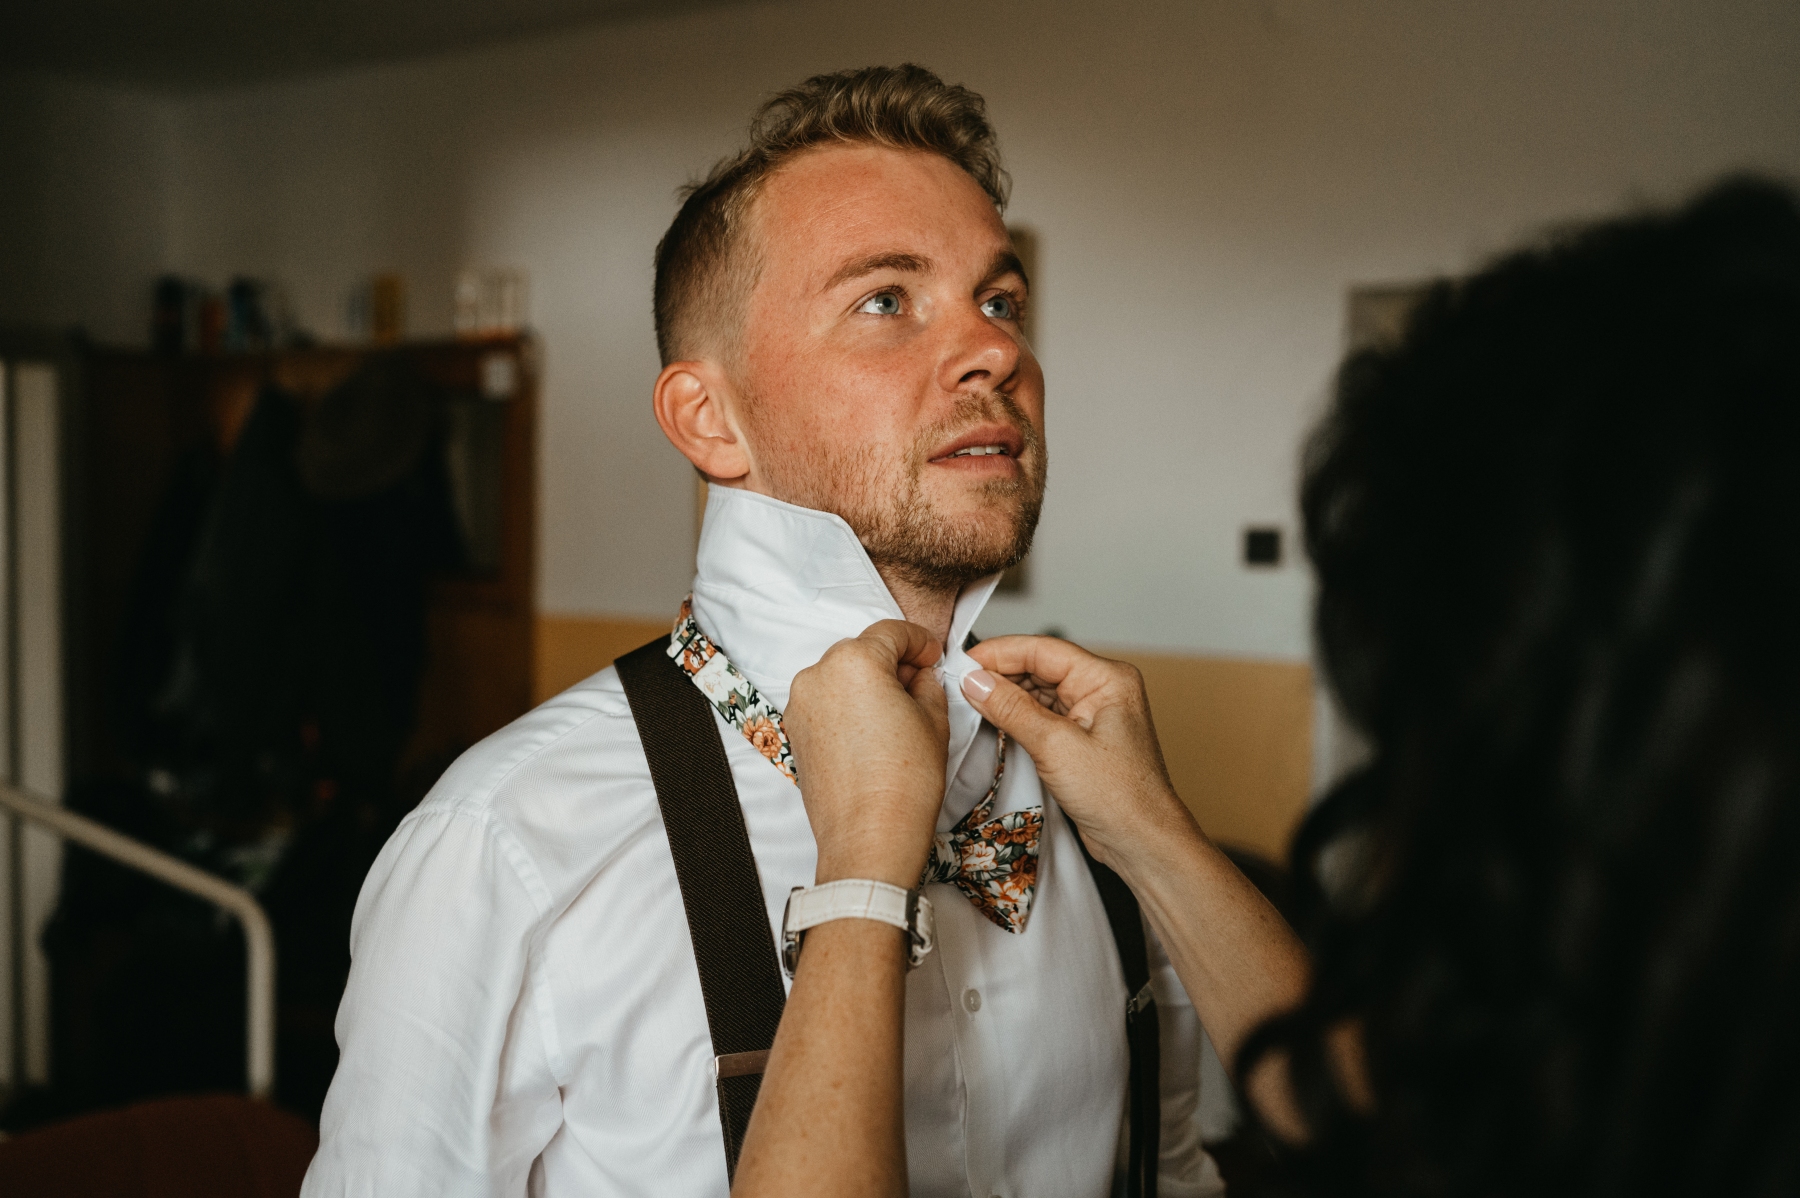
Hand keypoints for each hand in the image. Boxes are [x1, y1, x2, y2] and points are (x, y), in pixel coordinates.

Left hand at [785, 621, 949, 887]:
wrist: (870, 837)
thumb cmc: (903, 784)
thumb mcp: (934, 719)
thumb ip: (926, 683)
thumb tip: (919, 676)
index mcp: (854, 661)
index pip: (891, 632)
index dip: (919, 641)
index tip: (932, 654)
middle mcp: (817, 675)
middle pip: (861, 651)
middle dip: (891, 662)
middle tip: (920, 684)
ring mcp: (800, 705)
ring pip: (840, 677)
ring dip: (866, 684)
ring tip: (896, 714)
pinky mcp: (794, 732)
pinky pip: (825, 704)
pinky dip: (846, 707)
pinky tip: (872, 732)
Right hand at [961, 635, 1197, 877]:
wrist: (1142, 843)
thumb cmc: (1117, 795)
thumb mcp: (1056, 746)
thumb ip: (1012, 709)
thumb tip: (974, 680)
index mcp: (1107, 678)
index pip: (1044, 650)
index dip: (1000, 653)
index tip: (963, 662)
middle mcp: (1102, 689)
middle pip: (1039, 667)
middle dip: (999, 675)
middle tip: (958, 684)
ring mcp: (1092, 714)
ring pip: (1038, 692)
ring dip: (1006, 697)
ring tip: (968, 701)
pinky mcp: (1081, 739)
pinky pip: (1042, 716)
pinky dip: (1017, 717)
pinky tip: (992, 720)